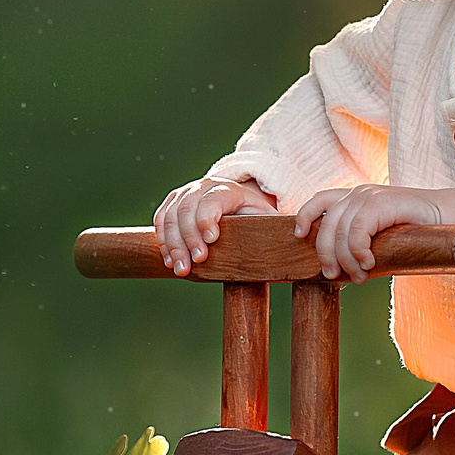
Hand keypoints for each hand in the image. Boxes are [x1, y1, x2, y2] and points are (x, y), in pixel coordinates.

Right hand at [154, 176, 277, 273]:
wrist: (241, 204)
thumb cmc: (257, 217)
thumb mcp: (269, 219)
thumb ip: (276, 228)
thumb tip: (292, 241)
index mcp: (230, 189)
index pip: (213, 200)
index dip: (208, 219)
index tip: (211, 241)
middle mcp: (205, 186)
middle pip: (188, 208)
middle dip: (189, 237)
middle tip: (195, 262)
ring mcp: (187, 193)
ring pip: (172, 214)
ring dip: (172, 243)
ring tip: (179, 268)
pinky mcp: (174, 203)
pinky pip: (162, 218)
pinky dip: (162, 239)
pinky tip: (168, 260)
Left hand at [293, 185, 454, 282]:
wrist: (452, 220)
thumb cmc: (417, 234)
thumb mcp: (382, 239)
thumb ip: (360, 246)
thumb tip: (338, 272)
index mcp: (356, 198)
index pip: (321, 201)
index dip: (305, 216)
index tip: (298, 235)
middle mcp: (359, 193)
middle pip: (326, 224)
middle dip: (326, 254)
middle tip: (334, 277)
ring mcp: (370, 195)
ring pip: (340, 231)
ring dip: (345, 260)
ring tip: (360, 277)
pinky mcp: (383, 202)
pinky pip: (358, 230)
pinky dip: (358, 251)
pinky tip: (370, 263)